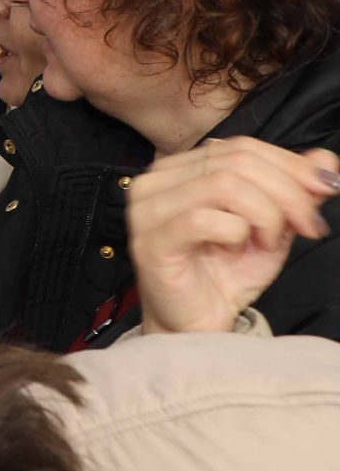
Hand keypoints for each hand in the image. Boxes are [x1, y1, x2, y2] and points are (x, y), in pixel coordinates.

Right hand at [128, 139, 339, 333]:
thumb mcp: (273, 225)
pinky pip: (204, 220)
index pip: (242, 147)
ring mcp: (148, 211)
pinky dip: (237, 233)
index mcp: (182, 168)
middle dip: (288, 193)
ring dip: (265, 215)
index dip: (292, 166)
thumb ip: (295, 189)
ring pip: (224, 184)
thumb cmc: (226, 274)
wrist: (198, 323)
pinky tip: (238, 250)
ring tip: (270, 242)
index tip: (326, 192)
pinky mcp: (151, 242)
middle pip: (237, 162)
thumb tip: (324, 161)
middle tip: (308, 225)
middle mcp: (157, 181)